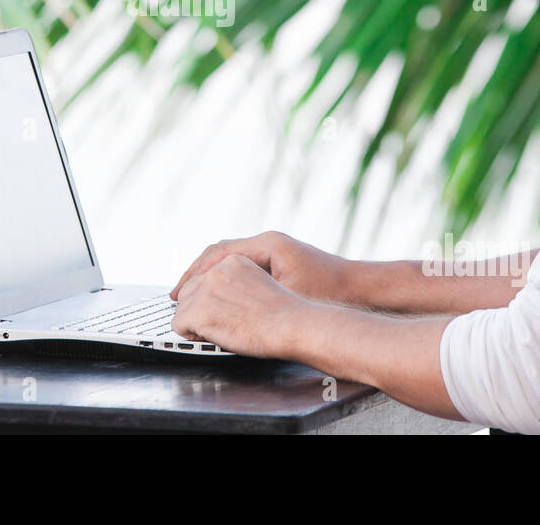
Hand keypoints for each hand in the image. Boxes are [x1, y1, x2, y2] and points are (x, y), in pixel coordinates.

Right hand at [169, 230, 351, 303]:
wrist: (363, 287)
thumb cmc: (330, 291)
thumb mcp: (288, 294)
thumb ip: (254, 292)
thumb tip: (221, 298)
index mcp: (267, 244)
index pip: (218, 252)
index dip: (194, 273)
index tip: (178, 291)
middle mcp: (268, 242)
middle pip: (219, 252)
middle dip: (196, 274)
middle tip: (177, 295)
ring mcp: (273, 250)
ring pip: (230, 258)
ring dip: (209, 276)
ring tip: (192, 296)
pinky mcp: (279, 261)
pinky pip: (243, 265)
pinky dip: (226, 279)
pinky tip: (220, 296)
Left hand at [170, 254, 309, 358]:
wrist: (291, 325)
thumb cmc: (285, 314)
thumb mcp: (261, 284)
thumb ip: (241, 284)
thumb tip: (225, 299)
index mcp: (234, 261)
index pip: (207, 276)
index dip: (207, 297)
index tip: (210, 309)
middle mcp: (217, 271)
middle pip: (190, 289)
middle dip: (197, 307)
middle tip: (210, 324)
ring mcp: (205, 290)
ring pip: (183, 306)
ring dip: (193, 320)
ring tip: (213, 332)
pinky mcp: (198, 311)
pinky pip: (178, 324)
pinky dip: (189, 334)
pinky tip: (207, 337)